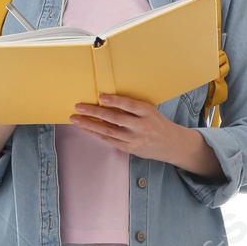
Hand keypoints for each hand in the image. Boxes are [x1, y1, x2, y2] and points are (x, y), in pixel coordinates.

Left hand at [71, 93, 221, 175]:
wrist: (170, 144)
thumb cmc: (157, 123)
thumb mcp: (150, 111)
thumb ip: (133, 107)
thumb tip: (107, 100)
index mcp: (148, 112)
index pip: (129, 105)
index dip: (114, 101)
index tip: (100, 96)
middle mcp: (141, 126)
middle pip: (115, 118)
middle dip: (94, 112)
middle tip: (79, 106)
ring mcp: (135, 139)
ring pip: (109, 131)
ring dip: (90, 124)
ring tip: (76, 119)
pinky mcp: (130, 148)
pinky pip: (110, 140)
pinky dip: (96, 134)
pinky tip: (86, 128)